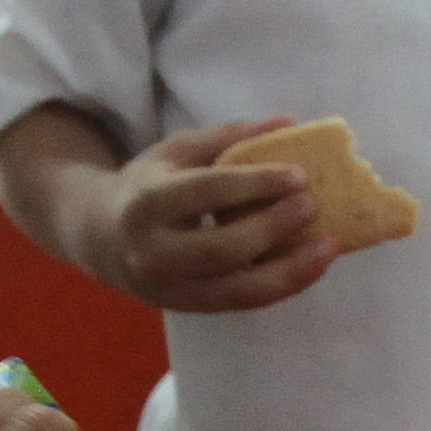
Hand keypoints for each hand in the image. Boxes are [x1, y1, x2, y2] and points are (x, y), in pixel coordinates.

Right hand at [91, 116, 336, 313]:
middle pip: (221, 248)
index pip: (206, 193)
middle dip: (273, 228)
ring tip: (329, 247)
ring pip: (237, 289)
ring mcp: (171, 289)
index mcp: (146, 203)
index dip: (254, 184)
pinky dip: (283, 287)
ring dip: (290, 270)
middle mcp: (154, 253)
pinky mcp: (190, 308)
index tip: (298, 174)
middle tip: (312, 205)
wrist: (100, 238)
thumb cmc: (148, 186)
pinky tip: (313, 266)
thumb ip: (228, 137)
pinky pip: (243, 303)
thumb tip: (288, 122)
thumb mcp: (176, 151)